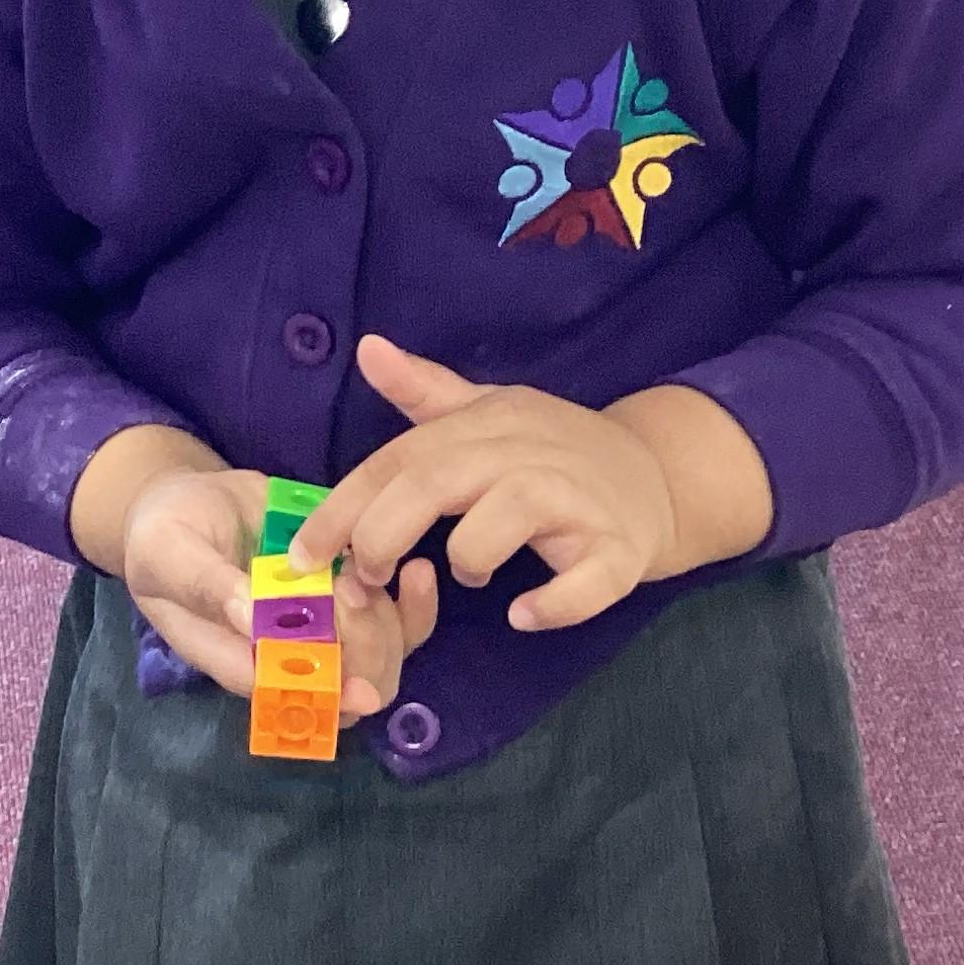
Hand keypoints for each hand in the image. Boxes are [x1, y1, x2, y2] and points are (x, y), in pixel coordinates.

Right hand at [86, 435, 439, 720]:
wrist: (190, 501)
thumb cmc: (165, 535)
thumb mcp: (168, 553)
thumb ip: (203, 585)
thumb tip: (249, 615)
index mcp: (234, 658)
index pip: (284, 696)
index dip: (323, 698)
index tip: (356, 687)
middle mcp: (284, 654)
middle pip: (343, 686)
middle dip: (361, 649)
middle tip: (349, 589)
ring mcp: (320, 625)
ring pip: (378, 658)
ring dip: (388, 624)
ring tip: (378, 571)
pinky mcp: (346, 592)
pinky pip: (397, 619)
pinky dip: (414, 605)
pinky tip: (416, 572)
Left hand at [292, 337, 773, 631]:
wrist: (660, 474)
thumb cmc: (557, 450)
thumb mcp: (491, 413)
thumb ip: (427, 393)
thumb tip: (367, 348)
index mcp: (490, 424)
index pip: (402, 458)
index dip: (345, 504)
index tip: (303, 554)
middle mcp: (530, 453)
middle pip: (441, 480)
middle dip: (384, 531)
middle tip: (363, 578)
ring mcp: (580, 501)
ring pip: (509, 515)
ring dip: (469, 554)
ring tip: (464, 575)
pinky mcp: (620, 551)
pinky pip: (584, 581)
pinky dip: (552, 603)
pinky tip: (524, 616)